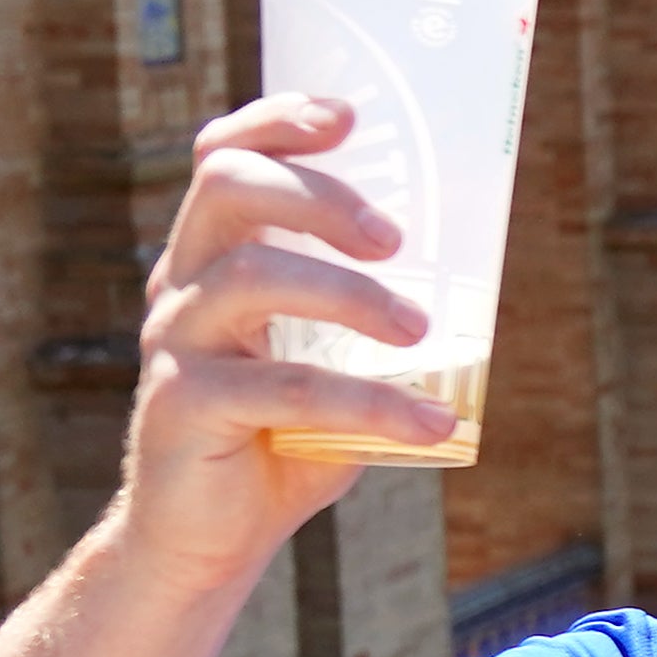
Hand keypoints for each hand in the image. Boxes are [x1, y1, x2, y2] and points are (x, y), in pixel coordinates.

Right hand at [113, 94, 453, 593]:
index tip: (348, 117)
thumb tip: (480, 279)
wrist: (209, 539)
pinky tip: (433, 424)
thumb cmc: (279, 442)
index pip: (220, 158)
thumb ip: (376, 318)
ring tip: (418, 329)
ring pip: (251, 274)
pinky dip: (371, 404)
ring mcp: (175, 343)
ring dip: (350, 293)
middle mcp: (182, 286)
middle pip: (228, 188)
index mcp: (212, 260)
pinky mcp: (183, 406)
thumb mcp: (332, 364)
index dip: (276, 122)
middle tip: (395, 239)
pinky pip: (284, 388)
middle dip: (319, 194)